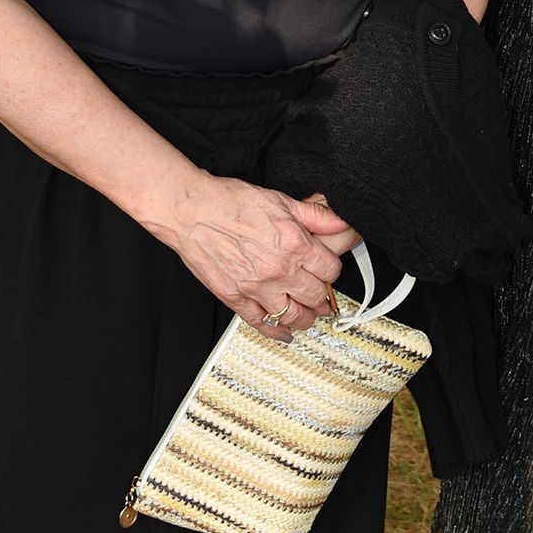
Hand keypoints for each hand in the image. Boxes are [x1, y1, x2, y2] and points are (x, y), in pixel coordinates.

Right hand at [155, 175, 357, 340]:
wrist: (191, 211)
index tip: (328, 267)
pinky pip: (262, 324)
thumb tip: (341, 222)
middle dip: (322, 294)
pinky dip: (276, 332)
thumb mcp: (281, 200)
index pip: (331, 269)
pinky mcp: (236, 298)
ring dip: (306, 316)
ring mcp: (257, 288)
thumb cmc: (230, 202)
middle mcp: (279, 270)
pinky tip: (284, 331)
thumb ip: (316, 215)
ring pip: (294, 316)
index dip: (332, 268)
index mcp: (294, 244)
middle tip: (321, 291)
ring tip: (308, 312)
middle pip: (317, 296)